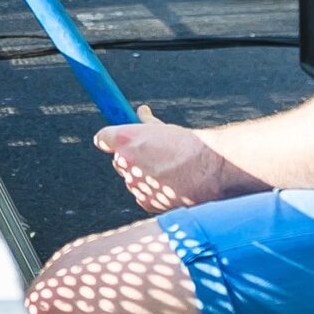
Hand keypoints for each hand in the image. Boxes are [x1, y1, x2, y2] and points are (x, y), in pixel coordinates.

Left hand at [93, 121, 266, 213]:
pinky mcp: (145, 201)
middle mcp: (124, 162)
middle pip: (118, 161)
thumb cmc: (190, 144)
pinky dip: (154, 193)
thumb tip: (141, 112)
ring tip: (171, 171)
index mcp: (124, 139)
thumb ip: (148, 123)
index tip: (116, 141)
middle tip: (155, 157)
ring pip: (132, 180)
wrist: (211, 168)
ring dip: (144, 177)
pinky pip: (143, 196)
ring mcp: (133, 184)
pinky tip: (172, 186)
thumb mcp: (166, 128)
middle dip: (131, 160)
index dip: (110, 140)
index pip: (102, 139)